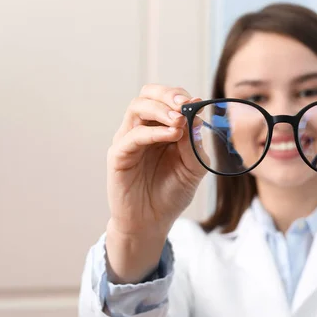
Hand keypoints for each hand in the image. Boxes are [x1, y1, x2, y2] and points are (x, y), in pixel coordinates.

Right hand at [105, 84, 207, 282]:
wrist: (152, 222)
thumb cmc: (171, 194)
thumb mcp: (193, 168)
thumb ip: (195, 144)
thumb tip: (197, 116)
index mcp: (161, 128)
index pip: (167, 99)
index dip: (181, 96)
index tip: (198, 102)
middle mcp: (143, 129)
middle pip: (148, 95)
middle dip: (167, 94)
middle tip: (185, 103)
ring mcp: (129, 140)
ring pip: (137, 108)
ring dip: (161, 110)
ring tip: (180, 120)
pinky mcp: (119, 155)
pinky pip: (132, 136)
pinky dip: (153, 132)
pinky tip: (172, 135)